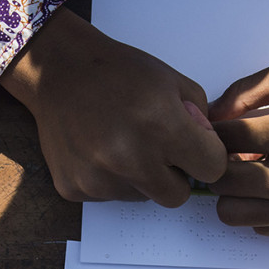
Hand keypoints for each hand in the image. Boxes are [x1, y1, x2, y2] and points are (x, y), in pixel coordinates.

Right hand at [0, 8, 225, 206]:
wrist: (58, 71)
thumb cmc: (119, 72)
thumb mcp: (173, 82)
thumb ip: (201, 120)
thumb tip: (208, 153)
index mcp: (160, 125)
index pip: (211, 169)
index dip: (206, 157)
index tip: (195, 148)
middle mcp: (129, 158)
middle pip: (177, 196)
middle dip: (175, 176)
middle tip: (159, 149)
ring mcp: (98, 178)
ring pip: (142, 197)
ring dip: (140, 177)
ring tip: (121, 141)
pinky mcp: (74, 189)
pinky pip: (110, 196)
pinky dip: (111, 178)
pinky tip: (98, 149)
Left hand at [209, 56, 268, 241]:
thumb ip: (247, 90)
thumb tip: (211, 115)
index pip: (222, 141)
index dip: (214, 134)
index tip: (220, 132)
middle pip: (221, 182)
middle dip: (220, 164)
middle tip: (232, 154)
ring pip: (233, 213)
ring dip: (235, 193)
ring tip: (252, 174)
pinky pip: (262, 229)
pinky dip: (263, 210)